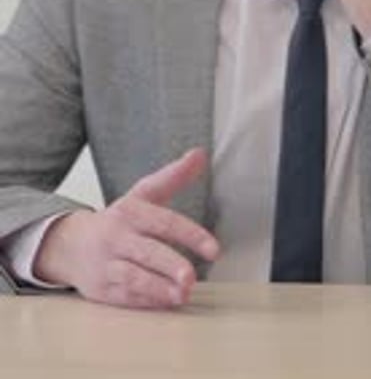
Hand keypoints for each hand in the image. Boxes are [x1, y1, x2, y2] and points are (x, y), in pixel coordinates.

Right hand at [34, 148, 218, 309]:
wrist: (70, 244)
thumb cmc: (119, 219)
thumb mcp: (143, 194)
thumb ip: (173, 177)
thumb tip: (200, 154)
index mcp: (131, 211)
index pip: (164, 222)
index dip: (190, 235)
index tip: (214, 250)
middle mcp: (117, 237)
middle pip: (147, 251)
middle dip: (170, 265)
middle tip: (191, 277)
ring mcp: (107, 264)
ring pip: (133, 277)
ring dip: (159, 288)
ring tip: (183, 294)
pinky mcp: (101, 289)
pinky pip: (124, 296)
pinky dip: (146, 301)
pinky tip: (166, 302)